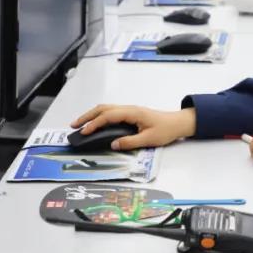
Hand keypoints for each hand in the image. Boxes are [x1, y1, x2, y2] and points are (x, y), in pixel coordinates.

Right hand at [70, 105, 195, 150]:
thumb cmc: (166, 130)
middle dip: (87, 116)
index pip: (108, 116)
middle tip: (74, 125)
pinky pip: (111, 112)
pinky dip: (100, 116)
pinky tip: (96, 123)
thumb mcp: (149, 139)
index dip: (94, 124)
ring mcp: (129, 110)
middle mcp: (129, 109)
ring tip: (80, 124)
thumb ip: (130, 142)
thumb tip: (113, 144)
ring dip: (92, 115)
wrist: (178, 123)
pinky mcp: (131, 114)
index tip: (84, 132)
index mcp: (132, 112)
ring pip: (106, 109)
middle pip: (103, 108)